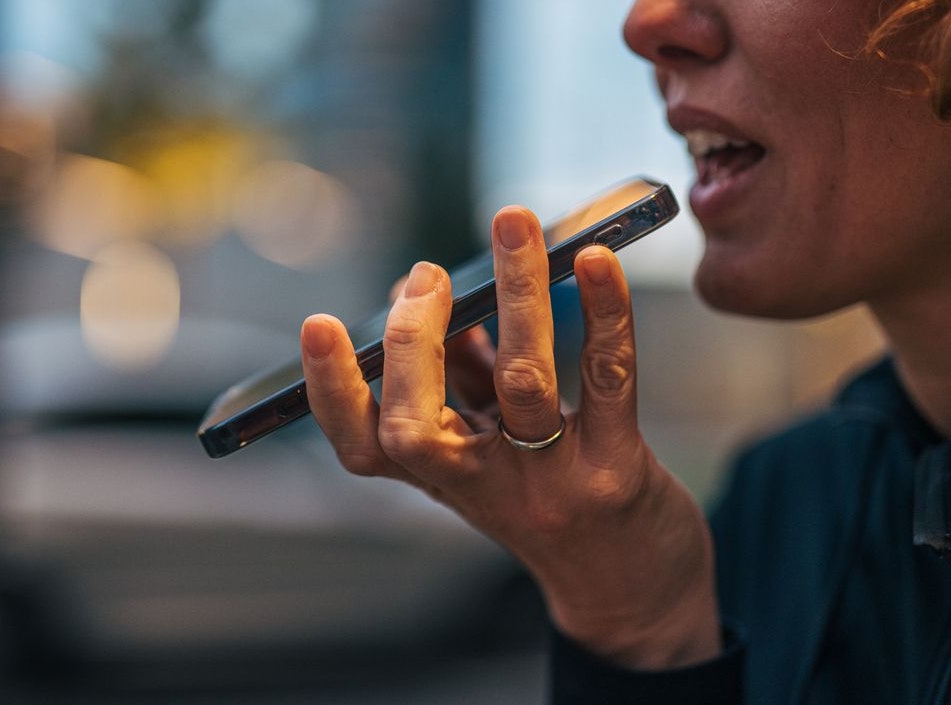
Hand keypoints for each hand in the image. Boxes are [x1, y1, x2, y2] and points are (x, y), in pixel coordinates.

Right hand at [300, 206, 719, 669]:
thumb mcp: (488, 447)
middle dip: (412, 338)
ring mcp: (550, 483)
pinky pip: (607, 379)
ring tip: (511, 224)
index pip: (362, 449)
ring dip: (514, 292)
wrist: (631, 589)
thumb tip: (420, 293)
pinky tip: (594, 260)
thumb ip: (455, 378)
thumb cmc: (551, 499)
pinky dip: (602, 312)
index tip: (318, 325)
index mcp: (440, 480)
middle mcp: (483, 488)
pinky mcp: (618, 470)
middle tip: (426, 276)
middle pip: (417, 424)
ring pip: (523, 381)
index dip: (331, 391)